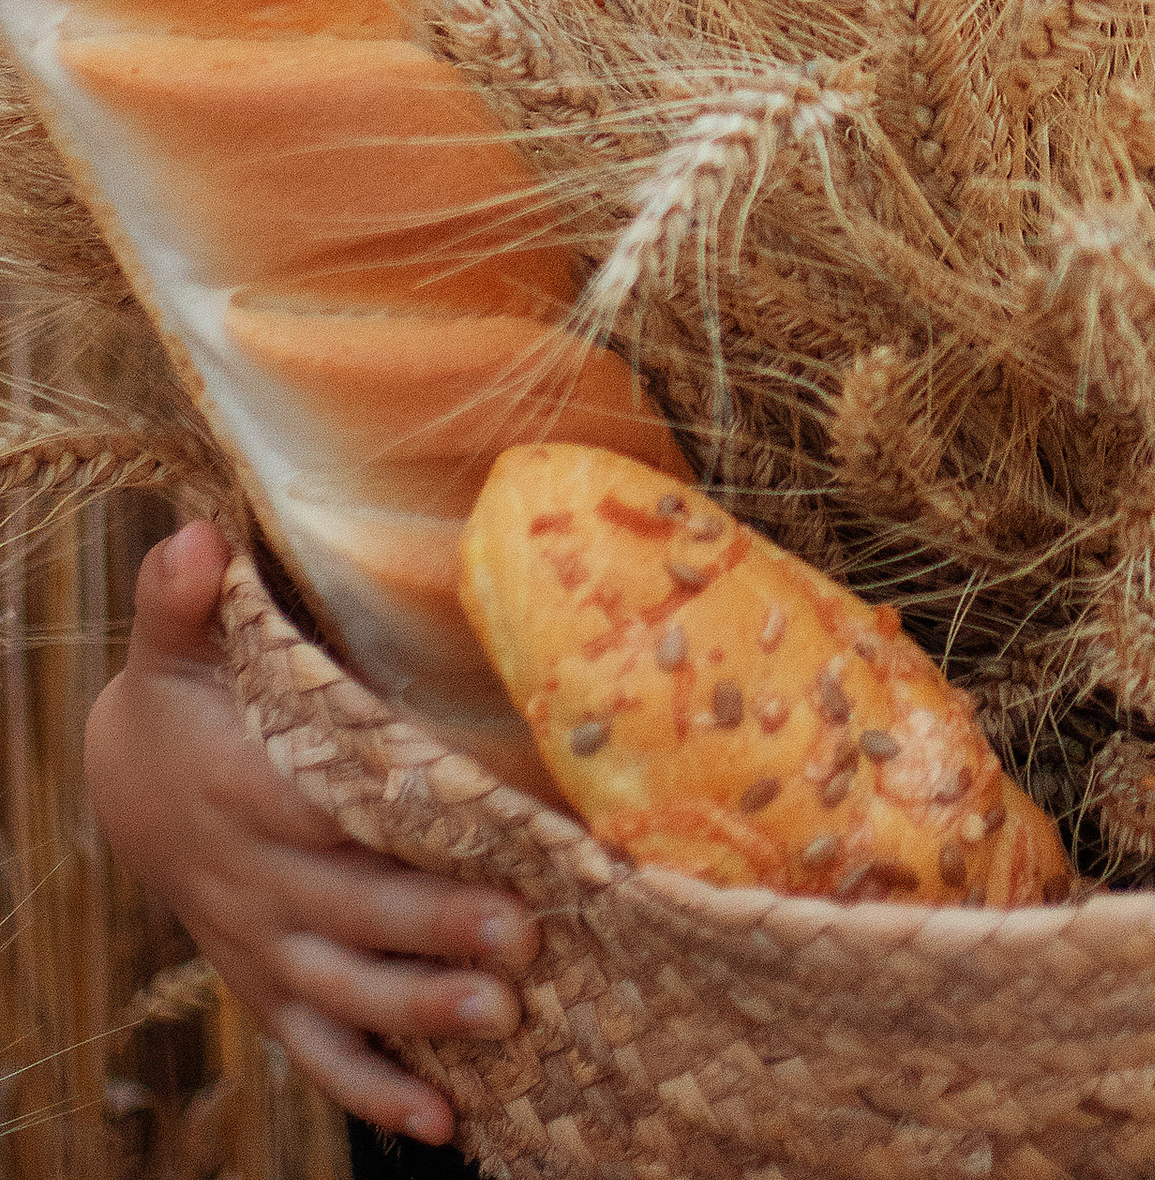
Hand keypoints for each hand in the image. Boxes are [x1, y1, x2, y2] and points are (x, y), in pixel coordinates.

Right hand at [85, 520, 540, 1145]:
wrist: (127, 785)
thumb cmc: (180, 698)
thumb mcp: (174, 642)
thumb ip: (185, 594)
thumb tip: (198, 535)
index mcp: (246, 793)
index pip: (325, 816)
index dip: (395, 828)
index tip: (479, 829)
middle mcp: (257, 882)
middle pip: (353, 911)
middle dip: (436, 927)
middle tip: (523, 937)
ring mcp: (264, 945)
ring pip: (346, 990)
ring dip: (421, 1011)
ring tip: (503, 1022)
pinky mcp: (272, 985)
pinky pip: (320, 1047)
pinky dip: (374, 1087)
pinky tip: (443, 1121)